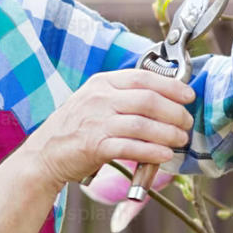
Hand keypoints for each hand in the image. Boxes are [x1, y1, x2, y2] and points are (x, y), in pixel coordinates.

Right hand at [23, 68, 196, 188]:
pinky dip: (152, 151)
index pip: (143, 77)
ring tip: (180, 139)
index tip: (188, 95)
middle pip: (148, 100)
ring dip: (168, 133)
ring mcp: (96, 122)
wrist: (44, 153)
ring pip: (143, 124)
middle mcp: (100, 99)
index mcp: (102, 83)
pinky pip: (131, 147)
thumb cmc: (75, 128)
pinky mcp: (94, 146)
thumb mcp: (94, 100)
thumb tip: (163, 99)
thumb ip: (123, 96)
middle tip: (186, 122)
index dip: (171, 85)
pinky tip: (164, 155)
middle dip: (175, 112)